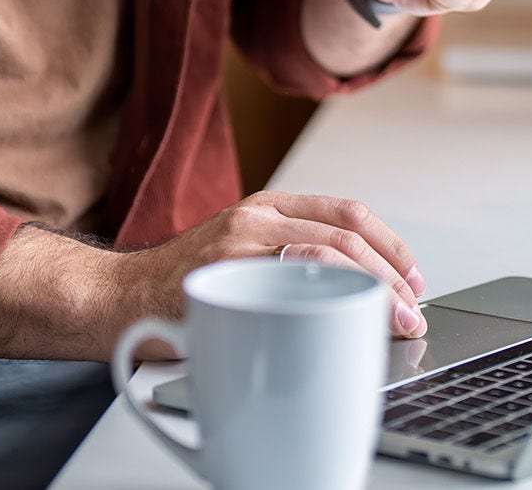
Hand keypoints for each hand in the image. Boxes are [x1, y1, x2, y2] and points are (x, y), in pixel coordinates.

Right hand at [115, 191, 427, 349]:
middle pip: (346, 235)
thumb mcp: (241, 253)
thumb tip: (360, 292)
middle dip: (389, 276)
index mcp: (267, 207)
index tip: (414, 277)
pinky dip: (327, 303)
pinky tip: (345, 323)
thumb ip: (287, 257)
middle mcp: (257, 217)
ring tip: (391, 322)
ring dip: (370, 291)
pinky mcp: (224, 275)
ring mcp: (240, 244)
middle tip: (410, 312)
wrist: (117, 297)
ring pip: (327, 255)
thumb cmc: (183, 286)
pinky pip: (289, 281)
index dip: (391, 244)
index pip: (347, 211)